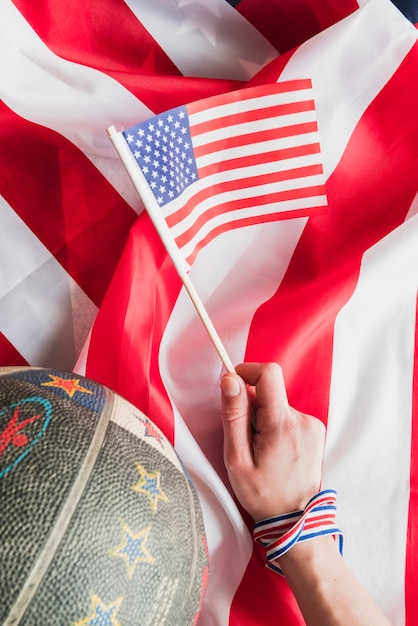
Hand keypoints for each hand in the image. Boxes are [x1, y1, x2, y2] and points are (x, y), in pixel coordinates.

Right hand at [220, 362, 324, 520]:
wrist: (294, 518)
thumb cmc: (262, 493)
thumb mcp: (236, 458)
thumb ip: (233, 415)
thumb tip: (230, 379)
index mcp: (282, 425)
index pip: (269, 374)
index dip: (246, 371)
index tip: (231, 385)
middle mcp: (302, 420)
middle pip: (268, 391)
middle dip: (250, 407)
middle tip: (245, 438)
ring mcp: (312, 425)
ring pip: (276, 404)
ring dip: (262, 419)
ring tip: (261, 450)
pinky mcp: (315, 430)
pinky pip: (286, 414)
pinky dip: (274, 425)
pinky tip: (273, 450)